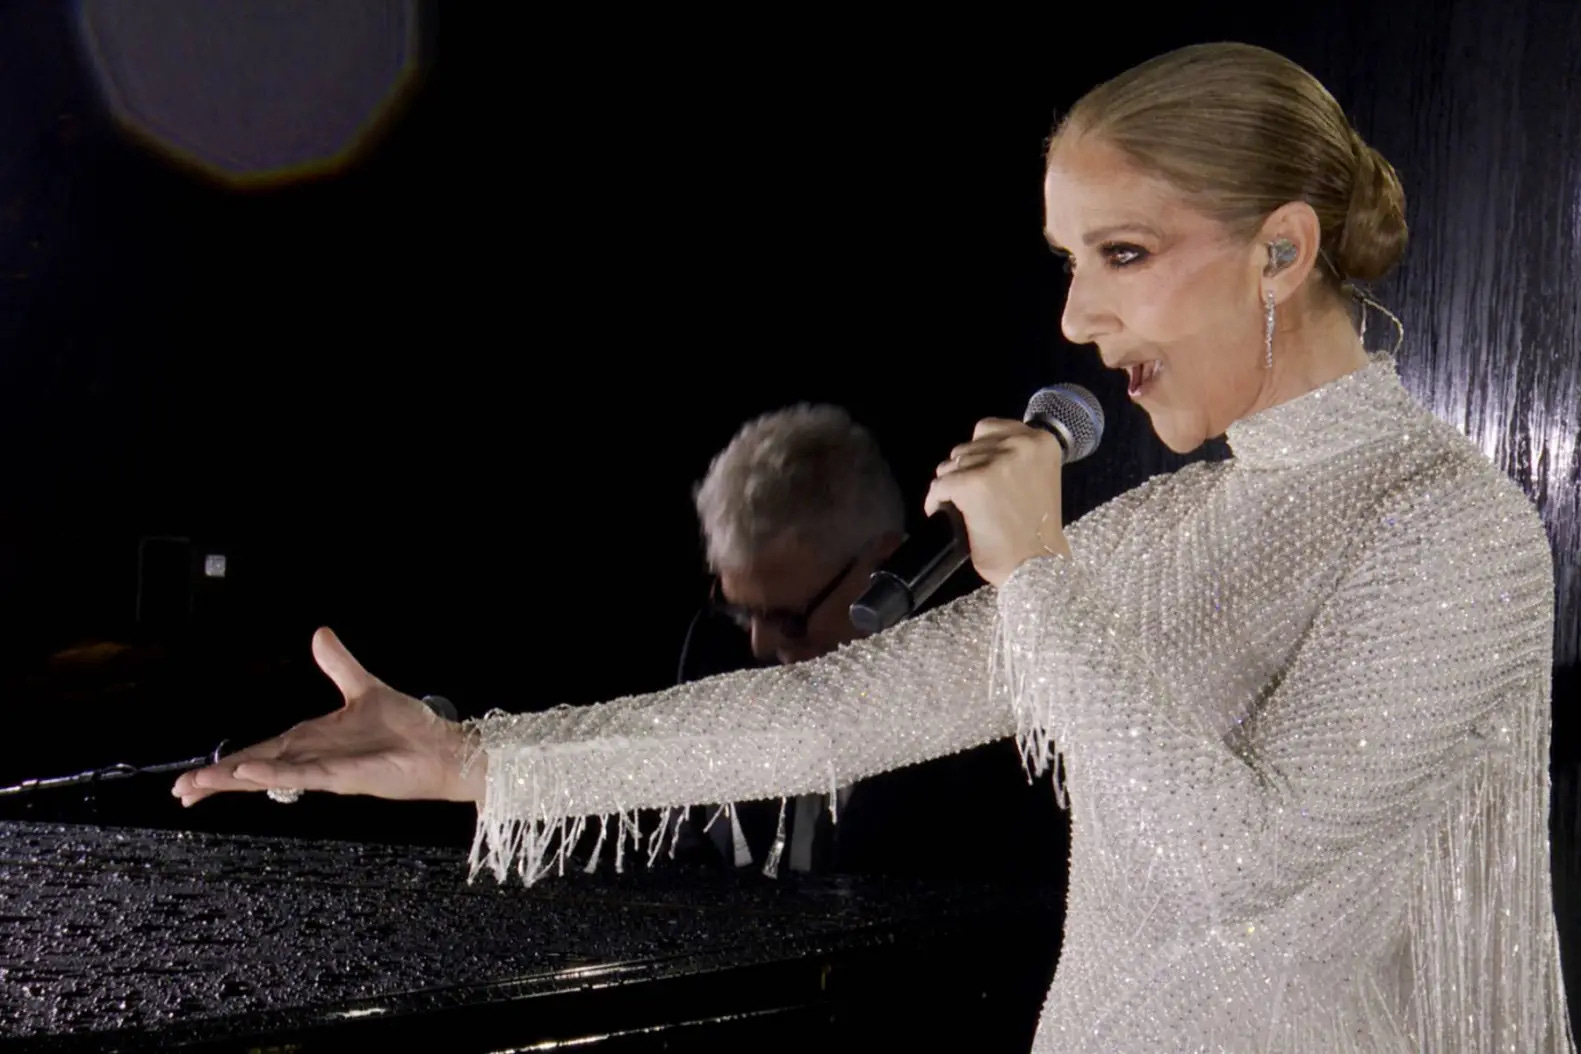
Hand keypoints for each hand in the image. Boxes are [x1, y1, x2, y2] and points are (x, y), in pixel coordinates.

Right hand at [171, 628, 483, 806]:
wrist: (442, 748)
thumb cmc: (408, 727)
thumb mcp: (364, 687)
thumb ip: (338, 664)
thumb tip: (319, 634)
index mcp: (312, 740)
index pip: (259, 752)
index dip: (227, 764)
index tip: (193, 778)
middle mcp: (313, 758)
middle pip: (255, 769)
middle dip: (217, 780)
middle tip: (181, 791)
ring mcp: (327, 770)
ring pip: (270, 776)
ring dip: (235, 779)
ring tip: (198, 785)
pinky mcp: (345, 777)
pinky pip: (304, 775)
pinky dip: (276, 774)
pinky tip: (250, 774)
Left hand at [923, 417, 1069, 586]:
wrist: (1037, 565)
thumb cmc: (1037, 530)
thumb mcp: (1037, 478)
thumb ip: (1014, 459)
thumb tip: (973, 456)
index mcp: (1040, 441)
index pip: (988, 429)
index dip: (978, 452)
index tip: (978, 472)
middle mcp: (1020, 445)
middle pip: (966, 447)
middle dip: (963, 471)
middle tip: (970, 498)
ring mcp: (995, 463)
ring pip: (950, 465)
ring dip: (950, 486)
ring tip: (960, 507)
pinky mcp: (972, 484)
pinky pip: (939, 486)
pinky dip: (935, 501)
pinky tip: (941, 514)